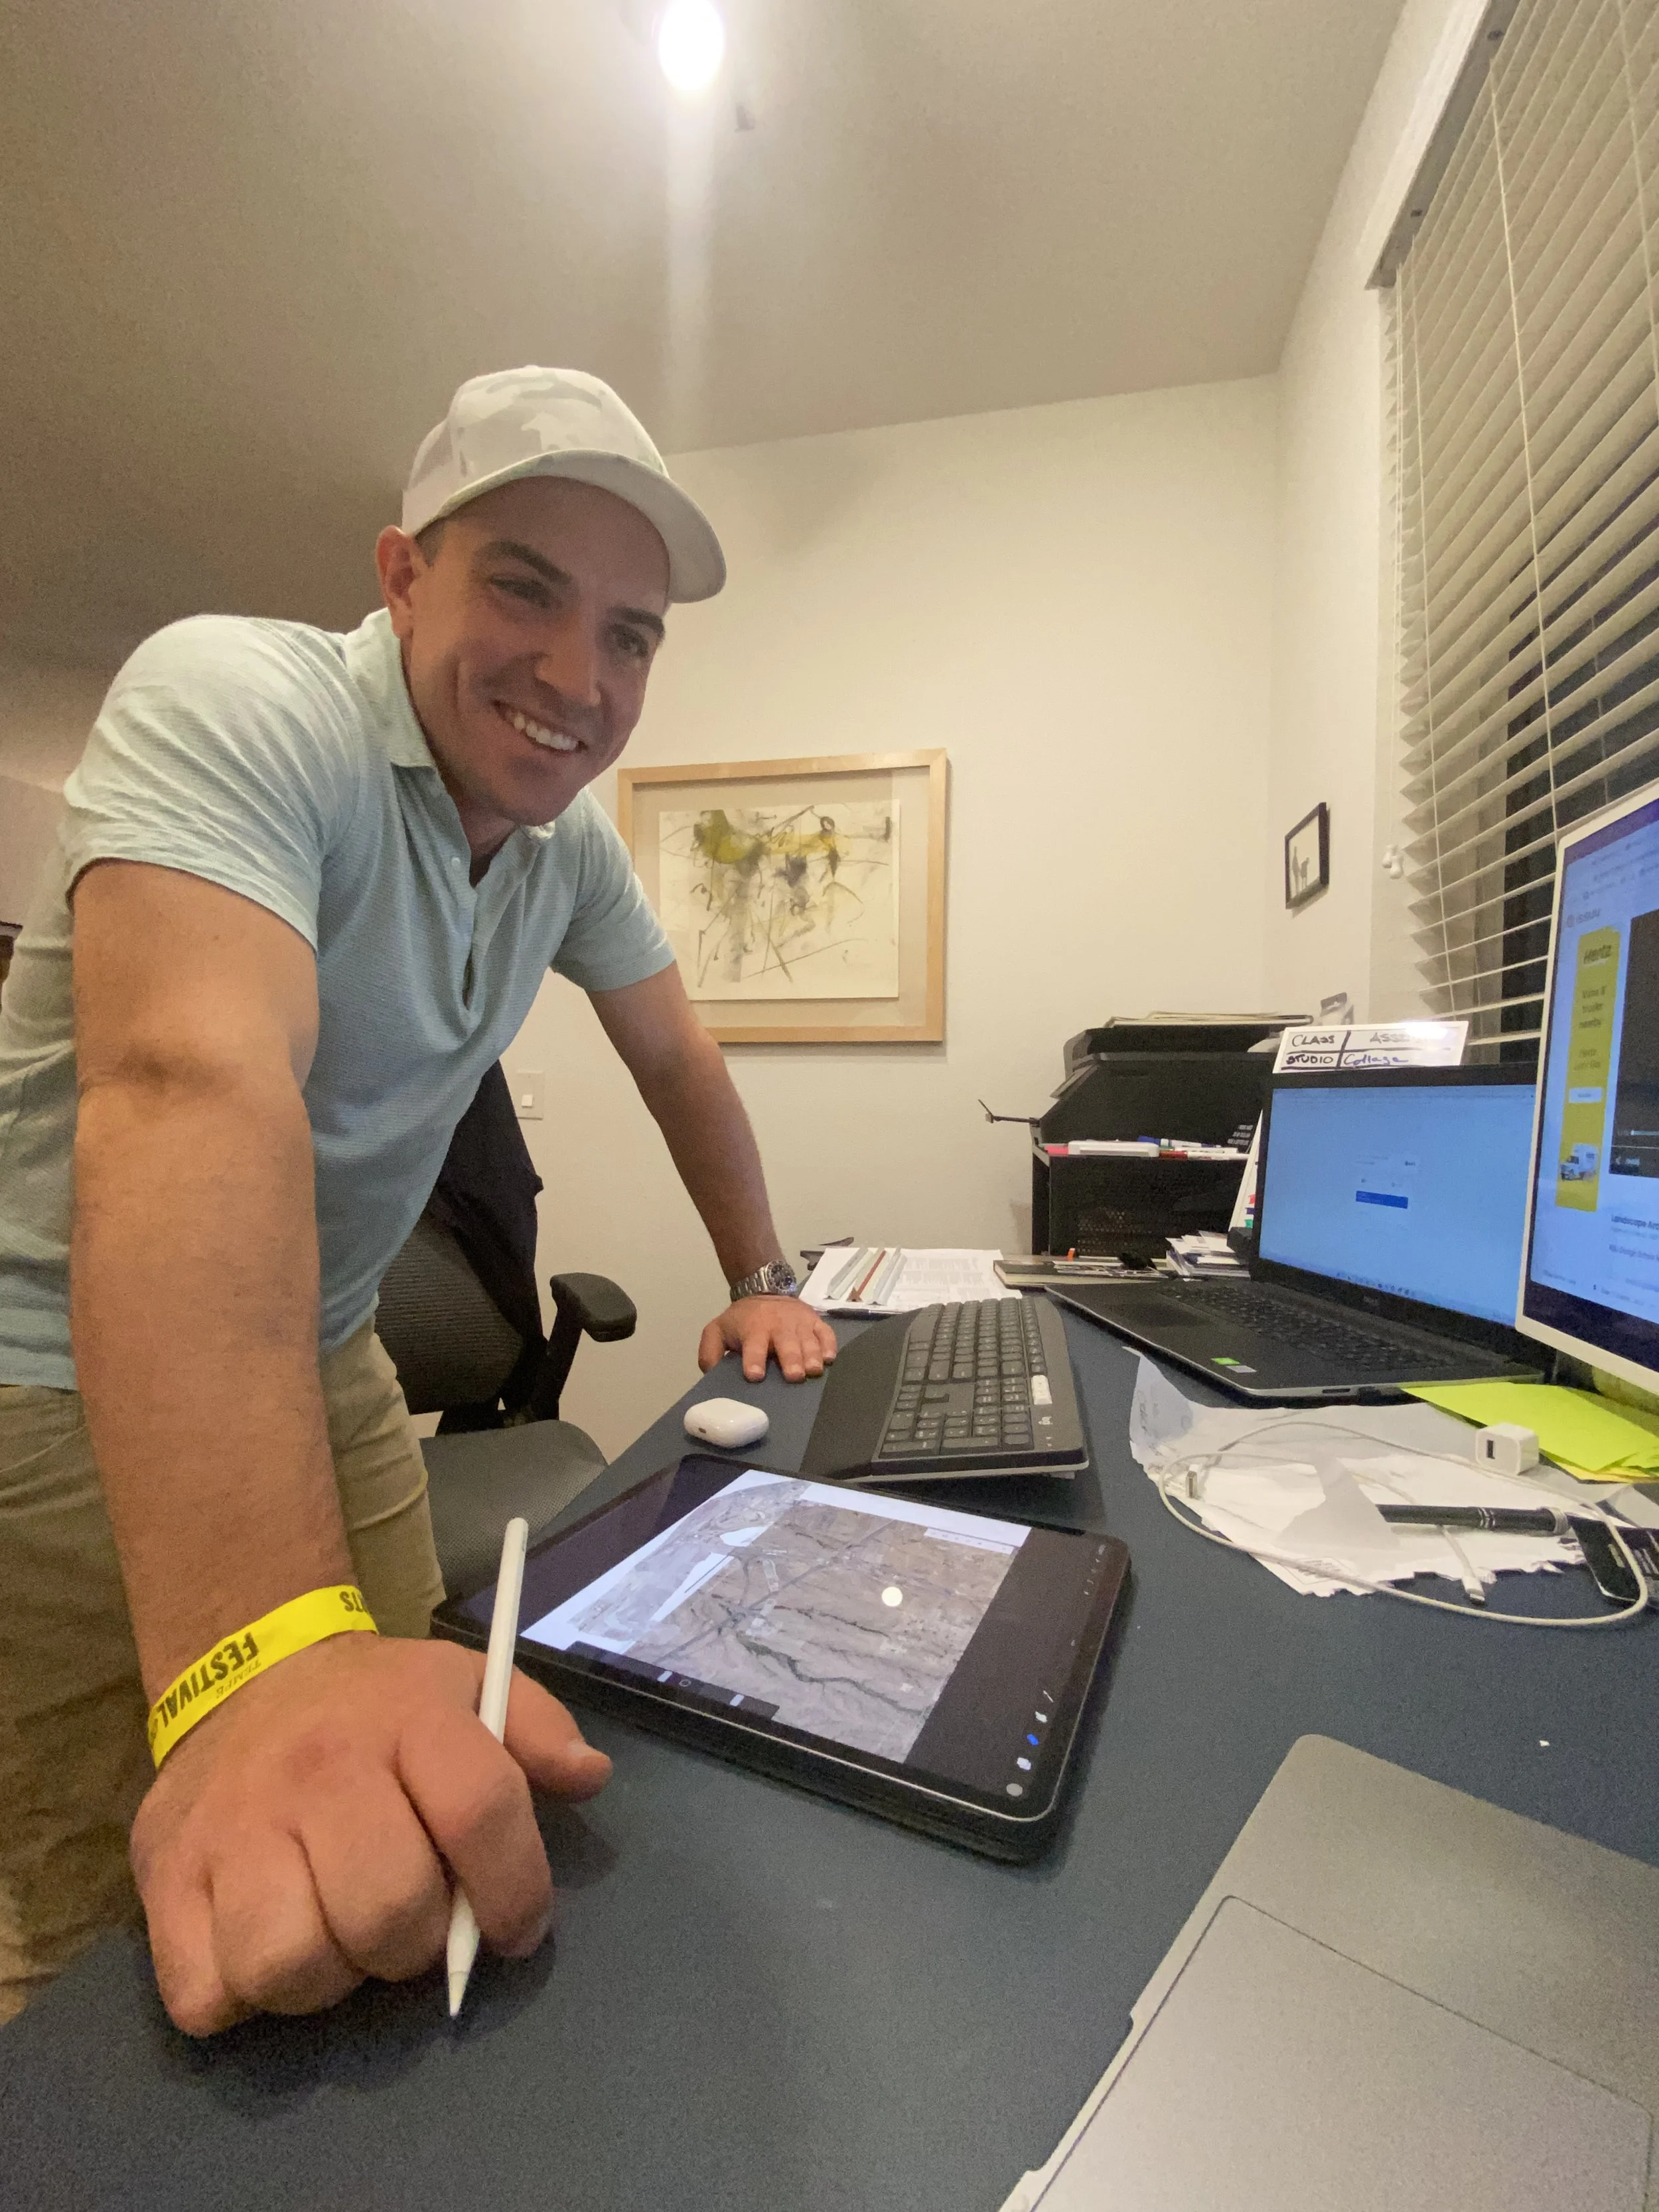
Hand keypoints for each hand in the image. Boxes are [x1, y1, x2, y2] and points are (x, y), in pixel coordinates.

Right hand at [130, 1631, 610, 2035]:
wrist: (249, 1668)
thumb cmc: (375, 1703)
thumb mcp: (466, 1684)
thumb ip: (537, 1729)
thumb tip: (590, 1778)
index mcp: (406, 1719)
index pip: (480, 1811)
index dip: (517, 1889)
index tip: (519, 1927)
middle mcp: (318, 1770)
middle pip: (388, 1911)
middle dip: (417, 1945)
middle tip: (411, 1926)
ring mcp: (232, 1826)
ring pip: (293, 1965)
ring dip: (330, 1978)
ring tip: (339, 1938)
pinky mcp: (163, 1878)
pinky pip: (206, 1994)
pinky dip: (242, 1996)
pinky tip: (267, 1947)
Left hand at [698, 1296, 837, 1383]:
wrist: (764, 1289)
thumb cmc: (742, 1320)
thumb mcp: (717, 1330)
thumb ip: (710, 1352)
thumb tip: (712, 1374)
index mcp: (753, 1328)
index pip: (753, 1345)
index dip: (753, 1359)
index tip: (755, 1375)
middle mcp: (778, 1324)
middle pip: (786, 1343)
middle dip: (791, 1359)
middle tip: (795, 1376)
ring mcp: (799, 1322)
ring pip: (808, 1339)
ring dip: (812, 1355)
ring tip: (814, 1371)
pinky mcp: (815, 1321)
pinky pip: (826, 1332)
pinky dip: (829, 1345)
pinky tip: (830, 1359)